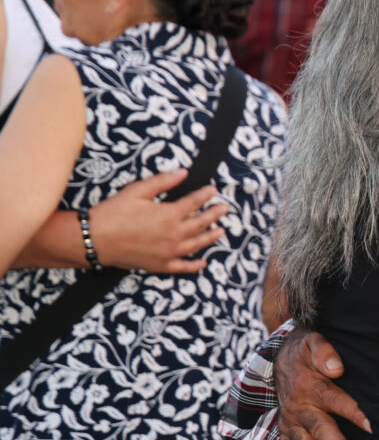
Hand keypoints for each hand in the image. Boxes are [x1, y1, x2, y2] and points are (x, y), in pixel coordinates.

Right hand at [89, 169, 227, 271]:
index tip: (213, 190)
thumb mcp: (137, 191)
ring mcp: (168, 252)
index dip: (205, 195)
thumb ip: (162, 181)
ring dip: (210, 237)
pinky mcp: (159, 265)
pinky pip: (182, 267)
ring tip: (220, 231)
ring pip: (196, 244)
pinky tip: (203, 263)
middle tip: (223, 209)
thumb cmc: (113, 213)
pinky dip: (194, 266)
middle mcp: (173, 235)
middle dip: (213, 215)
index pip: (194, 202)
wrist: (93, 239)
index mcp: (169, 215)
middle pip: (200, 223)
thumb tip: (183, 172)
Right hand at [276, 330, 370, 439]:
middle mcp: (301, 407)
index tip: (372, 425)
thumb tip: (337, 368)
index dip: (354, 412)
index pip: (336, 400)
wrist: (280, 357)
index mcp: (313, 387)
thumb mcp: (313, 342)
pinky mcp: (286, 432)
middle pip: (319, 428)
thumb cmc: (306, 352)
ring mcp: (292, 422)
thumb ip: (324, 352)